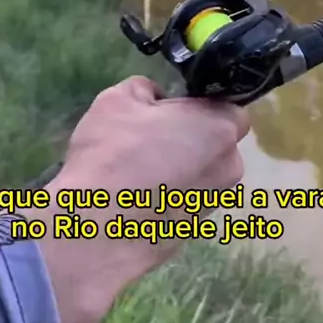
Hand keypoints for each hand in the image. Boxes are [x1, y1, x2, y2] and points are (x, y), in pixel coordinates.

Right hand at [33, 76, 248, 322]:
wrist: (95, 228)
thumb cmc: (114, 152)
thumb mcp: (118, 99)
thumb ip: (145, 89)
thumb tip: (154, 97)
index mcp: (219, 129)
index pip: (227, 107)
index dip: (198, 104)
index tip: (169, 108)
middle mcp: (227, 168)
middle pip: (215, 143)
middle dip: (190, 138)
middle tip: (149, 136)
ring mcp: (212, 205)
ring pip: (200, 176)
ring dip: (178, 170)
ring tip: (137, 171)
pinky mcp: (191, 234)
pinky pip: (183, 203)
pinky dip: (166, 198)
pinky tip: (134, 198)